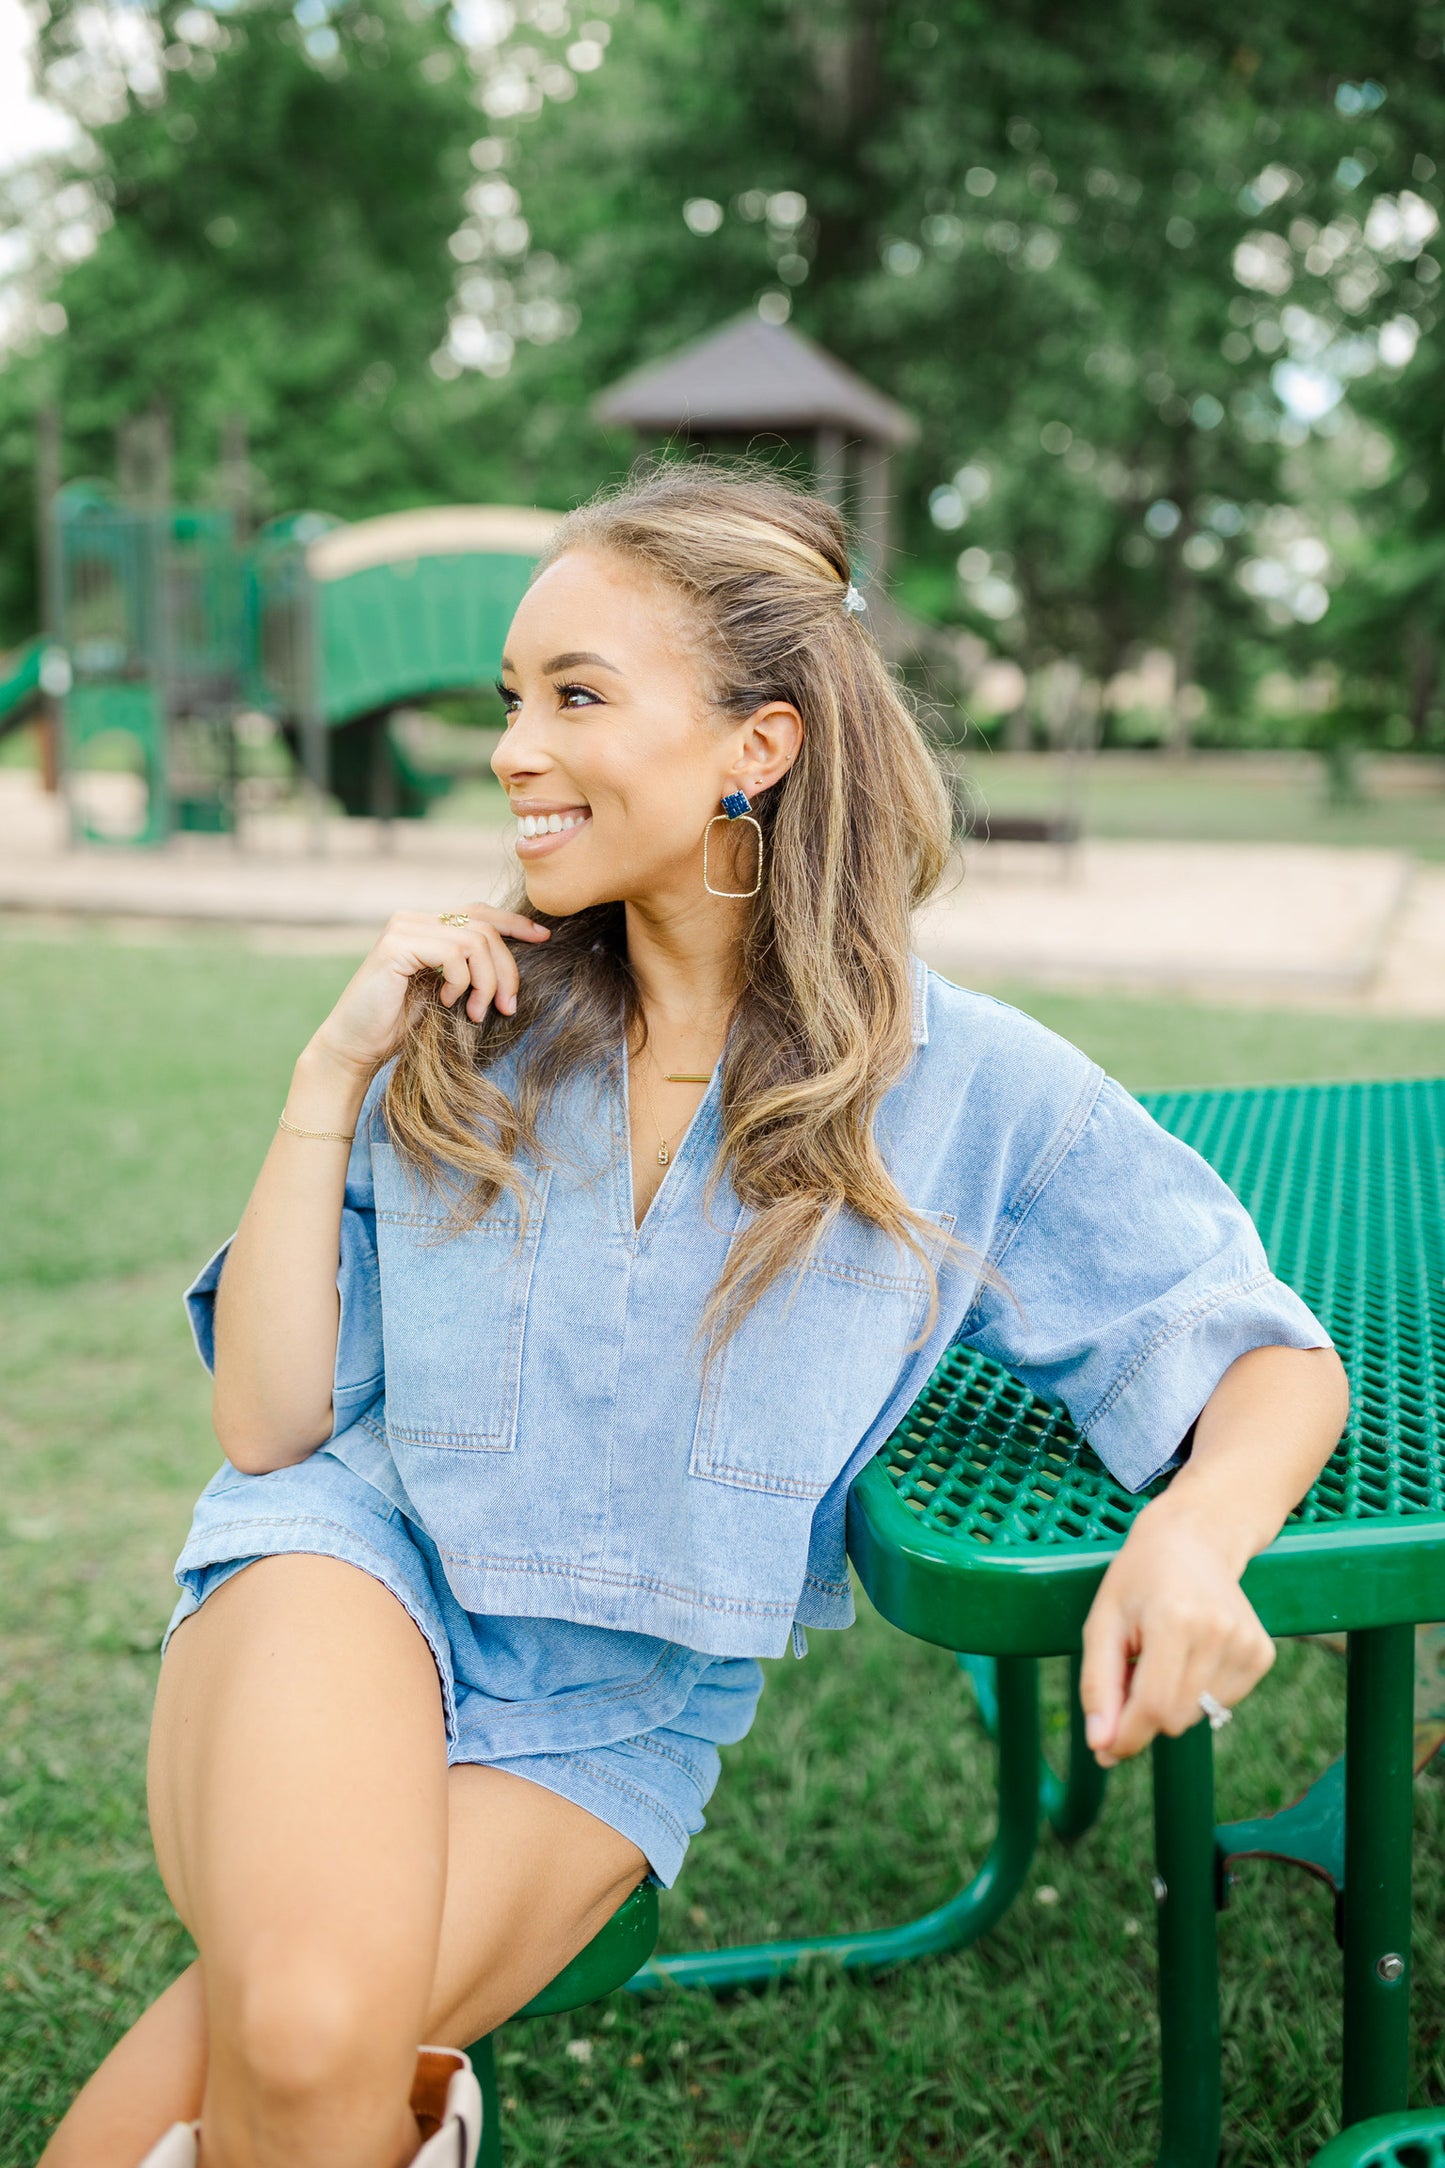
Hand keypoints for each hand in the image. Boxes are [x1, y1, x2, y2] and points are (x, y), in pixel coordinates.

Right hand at [308, 904, 551, 1075]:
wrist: (356, 1048)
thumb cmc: (401, 1027)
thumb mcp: (446, 993)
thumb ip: (470, 969)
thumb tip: (514, 960)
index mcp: (427, 927)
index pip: (480, 912)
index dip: (514, 922)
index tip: (543, 938)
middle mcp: (414, 920)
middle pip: (484, 928)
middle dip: (506, 970)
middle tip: (506, 1007)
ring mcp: (403, 929)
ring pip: (474, 940)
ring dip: (487, 982)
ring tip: (476, 1012)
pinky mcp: (396, 945)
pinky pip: (454, 953)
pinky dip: (461, 981)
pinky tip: (447, 1001)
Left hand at [1078, 1497, 1276, 1767]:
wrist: (1195, 1538)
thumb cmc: (1139, 1579)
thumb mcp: (1102, 1622)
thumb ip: (1098, 1686)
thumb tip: (1101, 1747)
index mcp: (1175, 1621)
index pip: (1153, 1707)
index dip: (1126, 1737)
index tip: (1104, 1749)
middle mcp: (1219, 1634)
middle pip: (1174, 1719)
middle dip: (1143, 1713)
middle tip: (1131, 1670)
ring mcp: (1248, 1644)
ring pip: (1197, 1716)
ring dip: (1170, 1702)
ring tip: (1161, 1656)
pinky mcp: (1262, 1655)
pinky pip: (1220, 1705)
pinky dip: (1196, 1693)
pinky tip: (1190, 1654)